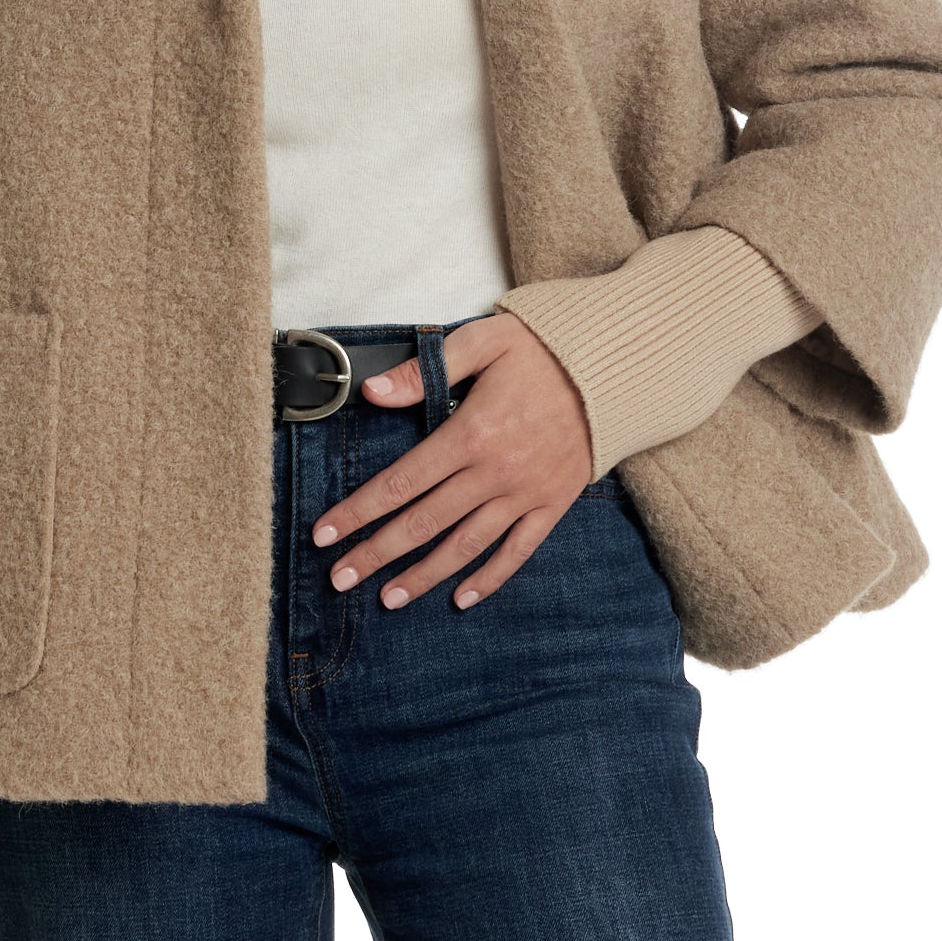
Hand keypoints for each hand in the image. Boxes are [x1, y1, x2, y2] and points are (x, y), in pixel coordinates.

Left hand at [311, 312, 592, 607]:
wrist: (616, 370)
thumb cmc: (544, 350)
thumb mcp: (483, 342)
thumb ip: (423, 370)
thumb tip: (371, 391)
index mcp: (471, 433)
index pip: (401, 482)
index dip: (359, 510)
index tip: (325, 534)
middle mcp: (495, 472)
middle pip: (424, 522)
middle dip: (377, 552)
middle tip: (339, 578)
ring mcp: (525, 494)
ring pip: (465, 545)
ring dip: (423, 575)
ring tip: (387, 597)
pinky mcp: (552, 505)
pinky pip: (517, 551)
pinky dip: (489, 578)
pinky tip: (461, 599)